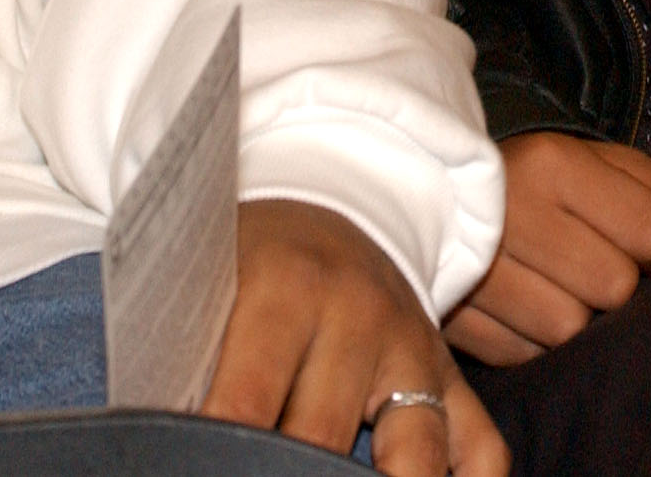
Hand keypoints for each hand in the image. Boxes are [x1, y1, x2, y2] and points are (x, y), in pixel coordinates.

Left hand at [205, 199, 505, 476]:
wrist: (326, 200)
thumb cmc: (246, 257)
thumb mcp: (207, 283)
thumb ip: (187, 358)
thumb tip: (167, 436)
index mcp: (287, 287)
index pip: (246, 403)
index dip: (218, 452)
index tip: (192, 468)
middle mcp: (361, 317)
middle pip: (324, 437)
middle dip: (285, 476)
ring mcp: (414, 348)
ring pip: (417, 454)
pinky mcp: (449, 374)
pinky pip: (483, 449)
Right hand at [443, 132, 650, 366]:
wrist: (436, 185)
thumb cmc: (543, 178)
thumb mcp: (610, 168)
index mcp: (553, 162)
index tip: (636, 235)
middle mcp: (509, 210)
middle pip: (614, 288)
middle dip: (615, 281)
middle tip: (587, 258)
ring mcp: (472, 265)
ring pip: (568, 329)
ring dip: (574, 315)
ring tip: (554, 281)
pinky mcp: (451, 313)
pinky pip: (524, 355)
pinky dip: (533, 340)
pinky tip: (523, 305)